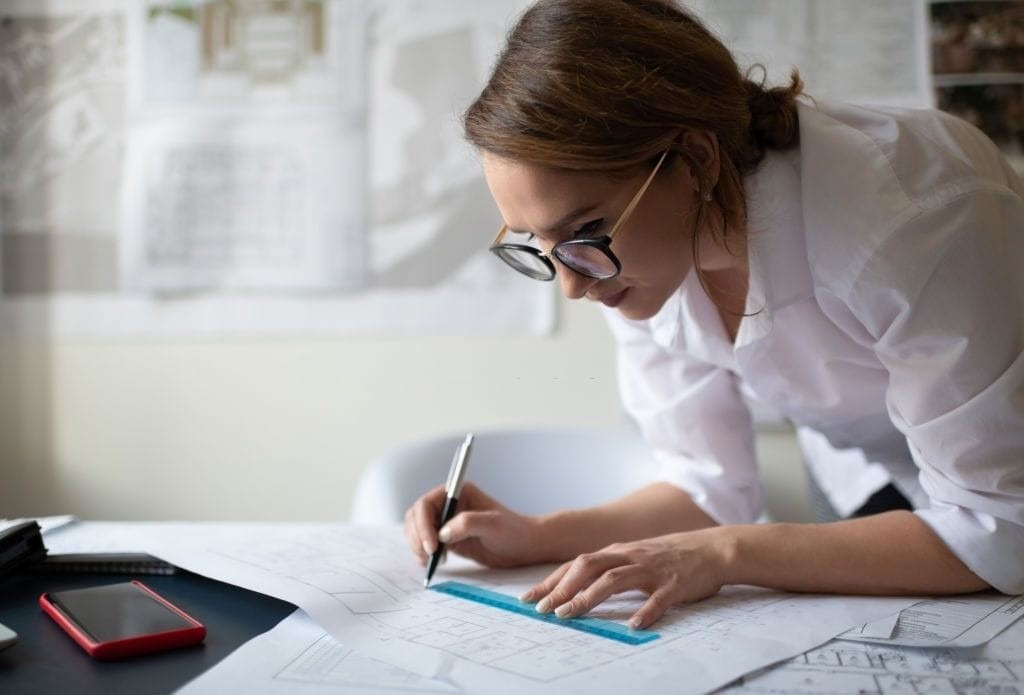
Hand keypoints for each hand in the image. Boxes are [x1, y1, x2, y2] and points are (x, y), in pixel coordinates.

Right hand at [404, 482, 544, 568]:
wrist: (524, 547)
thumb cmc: (513, 531)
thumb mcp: (493, 525)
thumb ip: (467, 523)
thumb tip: (443, 533)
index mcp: (458, 492)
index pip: (427, 504)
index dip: (423, 524)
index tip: (432, 545)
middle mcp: (449, 504)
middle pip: (417, 516)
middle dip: (417, 536)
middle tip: (428, 556)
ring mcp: (446, 521)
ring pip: (417, 530)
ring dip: (417, 545)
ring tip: (430, 561)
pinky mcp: (447, 538)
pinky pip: (425, 543)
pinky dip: (423, 553)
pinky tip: (433, 562)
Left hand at [520, 529, 730, 628]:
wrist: (712, 548)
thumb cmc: (669, 556)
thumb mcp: (633, 557)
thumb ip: (608, 568)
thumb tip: (575, 586)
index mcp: (617, 552)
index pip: (576, 565)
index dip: (552, 581)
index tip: (529, 598)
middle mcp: (629, 556)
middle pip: (588, 567)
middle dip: (562, 588)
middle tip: (543, 609)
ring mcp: (651, 569)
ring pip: (614, 579)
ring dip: (589, 597)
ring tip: (571, 614)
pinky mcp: (674, 584)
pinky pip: (658, 599)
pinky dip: (645, 611)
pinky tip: (633, 625)